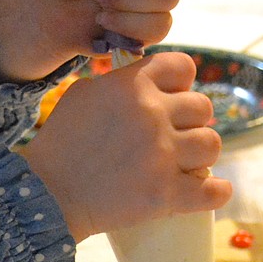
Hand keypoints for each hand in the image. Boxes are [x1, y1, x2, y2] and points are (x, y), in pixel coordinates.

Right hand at [22, 51, 231, 241]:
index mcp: (133, 85)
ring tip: (181, 164)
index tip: (170, 100)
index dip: (180, 84)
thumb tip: (147, 78)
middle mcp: (152, 114)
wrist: (47, 194)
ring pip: (213, 145)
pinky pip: (215, 190)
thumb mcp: (82, 94)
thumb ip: (120, 81)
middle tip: (171, 138)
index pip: (183, 67)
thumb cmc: (60, 142)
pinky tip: (205, 190)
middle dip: (189, 122)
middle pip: (203, 108)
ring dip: (200, 155)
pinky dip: (214, 192)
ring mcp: (162, 155)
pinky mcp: (167, 194)